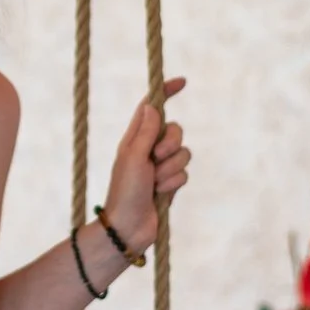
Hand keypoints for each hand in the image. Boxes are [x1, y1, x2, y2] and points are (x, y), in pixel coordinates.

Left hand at [102, 77, 190, 257]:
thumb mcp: (133, 157)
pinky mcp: (171, 182)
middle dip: (171, 144)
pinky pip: (184, 173)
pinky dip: (173, 183)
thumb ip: (145, 132)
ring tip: (154, 183)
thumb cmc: (125, 191)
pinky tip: (160, 194)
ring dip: (170, 169)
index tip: (182, 82)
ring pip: (184, 153)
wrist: (128, 227)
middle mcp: (149, 148)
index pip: (152, 107)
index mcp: (135, 137)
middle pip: (176, 130)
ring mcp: (161, 166)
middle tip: (155, 158)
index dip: (165, 92)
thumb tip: (151, 105)